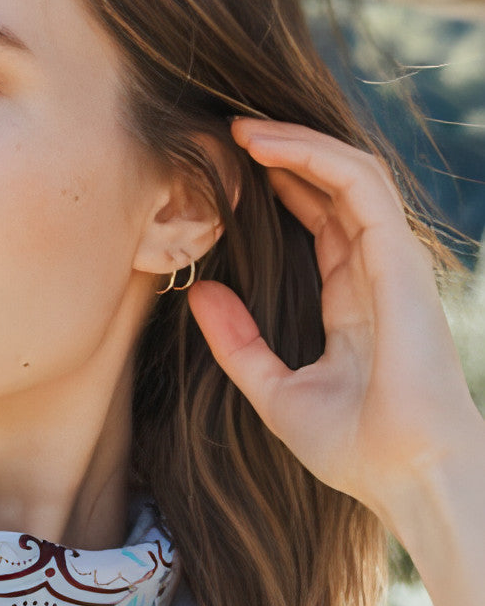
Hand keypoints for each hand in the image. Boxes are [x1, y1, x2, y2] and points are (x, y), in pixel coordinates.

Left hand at [188, 117, 480, 524]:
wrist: (408, 476)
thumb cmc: (357, 449)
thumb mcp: (275, 390)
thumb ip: (238, 343)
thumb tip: (199, 291)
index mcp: (355, 303)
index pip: (323, 224)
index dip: (284, 189)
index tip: (232, 171)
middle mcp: (377, 274)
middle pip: (335, 189)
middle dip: (286, 155)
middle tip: (228, 134)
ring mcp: (392, 262)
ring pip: (350, 173)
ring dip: (296, 143)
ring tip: (240, 129)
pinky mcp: (399, 258)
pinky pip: (360, 185)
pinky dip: (314, 156)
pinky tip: (268, 147)